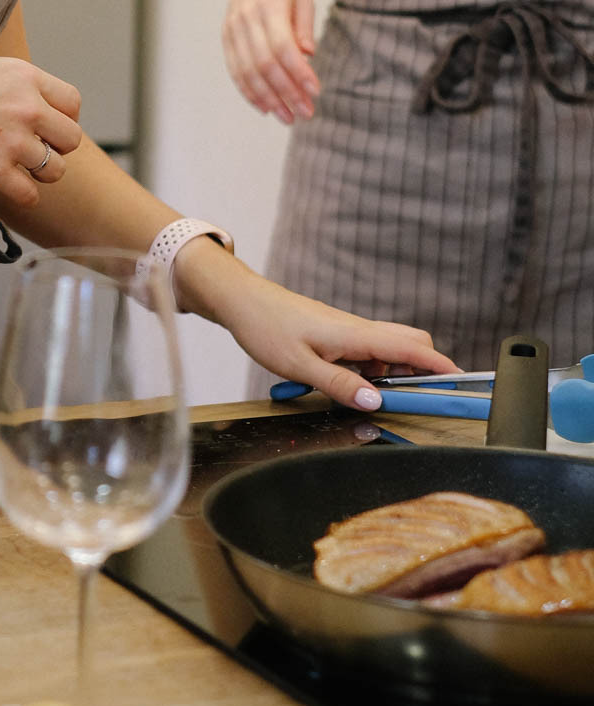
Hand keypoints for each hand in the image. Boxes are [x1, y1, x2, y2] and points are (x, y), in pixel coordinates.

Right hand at [0, 53, 83, 211]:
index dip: (63, 117)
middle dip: (56, 147)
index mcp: (27, 77)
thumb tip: (39, 105)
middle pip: (71, 139)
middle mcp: (28, 108)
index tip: (48, 125)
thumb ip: (20, 87)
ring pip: (55, 170)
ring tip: (19, 166)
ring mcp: (13, 142)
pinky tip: (8, 184)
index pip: (73, 103)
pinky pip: (30, 194)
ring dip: (40, 172)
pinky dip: (22, 194)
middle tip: (34, 148)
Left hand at [182, 249, 459, 410]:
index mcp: (356, 334)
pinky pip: (368, 353)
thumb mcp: (301, 365)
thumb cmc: (266, 326)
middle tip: (420, 403)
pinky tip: (352, 387)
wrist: (242, 302)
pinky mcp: (337, 335)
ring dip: (393, 375)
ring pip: (388, 351)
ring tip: (380, 402)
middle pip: (409, 344)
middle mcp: (358, 329)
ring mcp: (348, 331)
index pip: (412, 347)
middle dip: (422, 372)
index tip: (464, 383)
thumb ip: (340, 385)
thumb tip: (375, 404)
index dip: (441, 366)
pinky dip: (372, 371)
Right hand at [219, 0, 319, 123]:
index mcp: (270, 4)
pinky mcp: (226, 37)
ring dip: (268, 99)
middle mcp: (248, 18)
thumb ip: (304, 27)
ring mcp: (233, 28)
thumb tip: (308, 57)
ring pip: (248, 71)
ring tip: (287, 116)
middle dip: (286, 92)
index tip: (315, 91)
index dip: (299, 72)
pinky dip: (249, 92)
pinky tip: (265, 107)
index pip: (283, 46)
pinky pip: (235, 70)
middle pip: (265, 63)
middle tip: (305, 112)